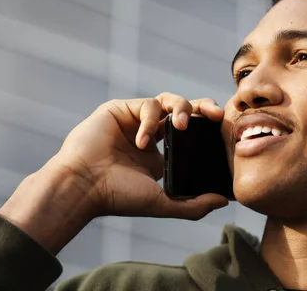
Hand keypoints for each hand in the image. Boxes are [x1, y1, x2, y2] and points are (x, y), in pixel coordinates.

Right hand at [48, 93, 228, 219]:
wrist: (83, 187)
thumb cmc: (118, 197)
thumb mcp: (162, 203)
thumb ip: (193, 204)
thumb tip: (224, 201)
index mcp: (159, 153)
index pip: (190, 132)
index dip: (207, 127)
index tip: (223, 128)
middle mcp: (148, 134)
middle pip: (184, 110)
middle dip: (203, 107)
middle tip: (216, 114)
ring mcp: (134, 120)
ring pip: (168, 101)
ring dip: (181, 109)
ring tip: (182, 126)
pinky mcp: (120, 109)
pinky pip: (146, 104)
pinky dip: (148, 120)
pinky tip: (141, 142)